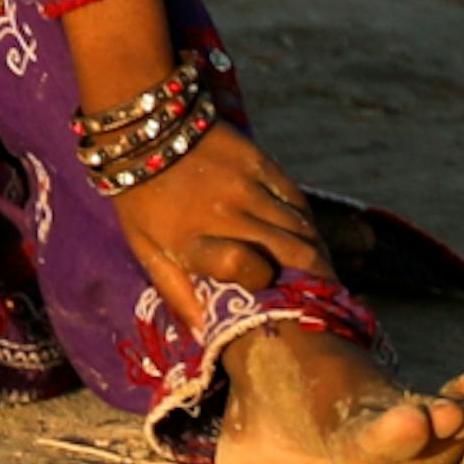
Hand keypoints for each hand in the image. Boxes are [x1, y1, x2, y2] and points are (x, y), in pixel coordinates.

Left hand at [55, 0, 329, 315]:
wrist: (143, 127)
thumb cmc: (141, 197)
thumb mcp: (145, 247)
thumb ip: (176, 292)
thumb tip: (204, 337)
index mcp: (191, 239)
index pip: (246, 267)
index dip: (264, 284)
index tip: (269, 294)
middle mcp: (223, 212)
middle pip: (291, 251)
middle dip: (314, 278)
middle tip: (322, 295)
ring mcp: (245, 185)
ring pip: (301, 228)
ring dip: (317, 253)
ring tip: (322, 272)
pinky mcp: (260, 161)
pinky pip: (297, 200)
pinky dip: (308, 223)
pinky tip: (310, 238)